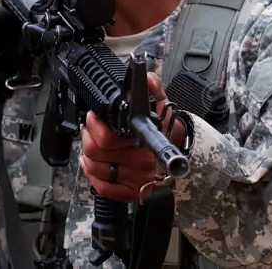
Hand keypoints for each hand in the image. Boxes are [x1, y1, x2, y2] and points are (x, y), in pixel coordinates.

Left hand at [79, 73, 186, 202]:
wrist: (183, 162)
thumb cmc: (170, 136)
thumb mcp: (164, 109)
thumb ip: (154, 90)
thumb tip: (147, 78)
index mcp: (144, 141)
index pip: (108, 138)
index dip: (95, 126)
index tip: (93, 117)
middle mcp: (140, 162)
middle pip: (95, 149)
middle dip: (88, 133)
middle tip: (91, 125)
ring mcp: (135, 180)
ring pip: (94, 165)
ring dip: (88, 152)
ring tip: (93, 141)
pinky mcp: (130, 193)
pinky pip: (101, 186)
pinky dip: (92, 173)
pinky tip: (93, 162)